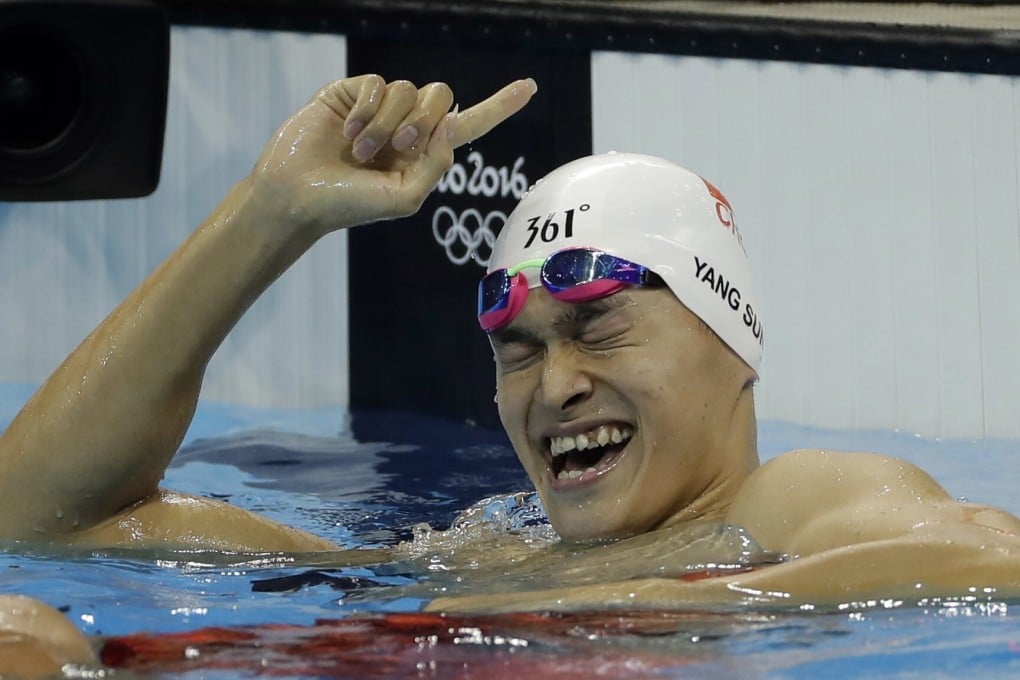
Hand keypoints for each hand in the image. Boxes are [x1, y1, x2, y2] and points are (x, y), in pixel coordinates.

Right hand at [251, 74, 536, 234]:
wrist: (297, 195)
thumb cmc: (348, 204)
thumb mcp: (403, 197)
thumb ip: (435, 164)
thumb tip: (450, 123)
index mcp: (424, 153)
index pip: (468, 125)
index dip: (499, 106)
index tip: (530, 87)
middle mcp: (406, 126)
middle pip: (441, 97)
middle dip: (425, 119)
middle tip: (400, 145)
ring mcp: (379, 107)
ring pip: (408, 89)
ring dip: (387, 123)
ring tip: (360, 150)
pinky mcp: (351, 92)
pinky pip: (377, 83)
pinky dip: (366, 110)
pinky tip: (346, 132)